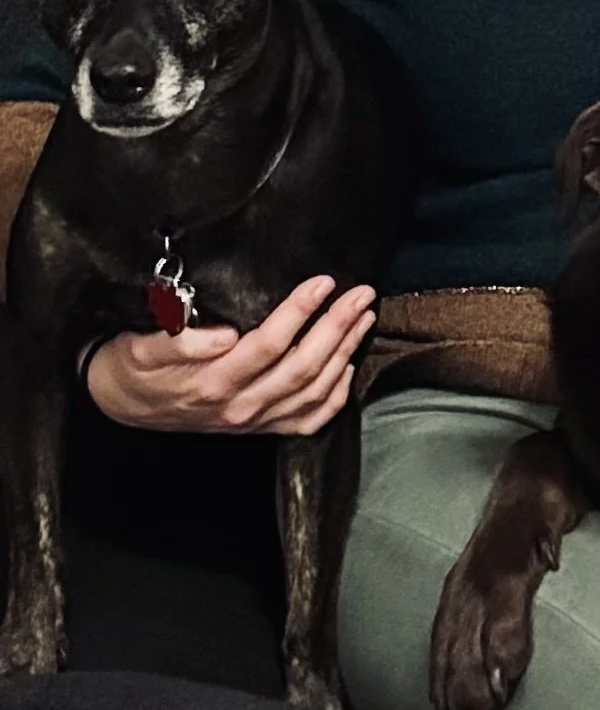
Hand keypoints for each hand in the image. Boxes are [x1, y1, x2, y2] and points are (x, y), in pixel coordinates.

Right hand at [86, 276, 375, 434]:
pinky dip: (335, 396)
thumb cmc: (137, 367)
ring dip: (345, 353)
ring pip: (314, 392)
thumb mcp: (144, 346)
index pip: (270, 344)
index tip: (322, 282)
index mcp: (214, 381)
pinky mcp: (260, 427)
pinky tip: (347, 367)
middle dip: (338, 327)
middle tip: (360, 293)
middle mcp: (240, 406)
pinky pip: (308, 420)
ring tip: (363, 318)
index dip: (300, 312)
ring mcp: (254, 420)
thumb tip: (225, 335)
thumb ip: (181, 340)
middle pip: (303, 367)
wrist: (127, 405)